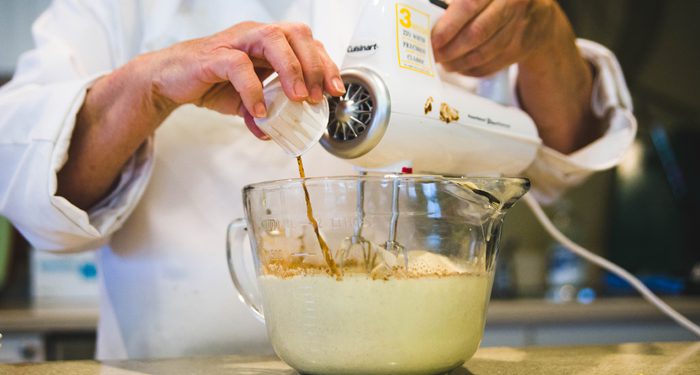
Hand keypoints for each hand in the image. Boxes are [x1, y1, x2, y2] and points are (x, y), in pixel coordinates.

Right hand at [145, 21, 345, 137]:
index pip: (307, 44)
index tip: (334, 91)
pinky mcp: (213, 56)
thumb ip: (262, 114)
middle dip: (314, 65)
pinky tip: (259, 110)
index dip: (325, 65)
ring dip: (291, 69)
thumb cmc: (209, 80)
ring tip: (296, 98)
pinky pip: (238, 65)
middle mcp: (254, 36)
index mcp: (269, 44)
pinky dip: (253, 89)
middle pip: (296, 34)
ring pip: (272, 39)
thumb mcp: (243, 101)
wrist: (168, 80)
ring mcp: (234, 42)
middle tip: (316, 96)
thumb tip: (276, 134)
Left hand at [431, 0, 559, 76]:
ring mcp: (520, 27)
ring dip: (460, 62)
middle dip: (452, 48)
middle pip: (478, 32)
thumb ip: (458, 3)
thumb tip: (432, 21)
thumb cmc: (496, 0)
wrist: (537, 12)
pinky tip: (460, 67)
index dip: (449, 24)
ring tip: (445, 62)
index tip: (434, 39)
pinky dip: (472, 69)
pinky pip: (492, 65)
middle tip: (435, 55)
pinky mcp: (522, 48)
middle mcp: (514, 3)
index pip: (469, 4)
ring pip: (485, 52)